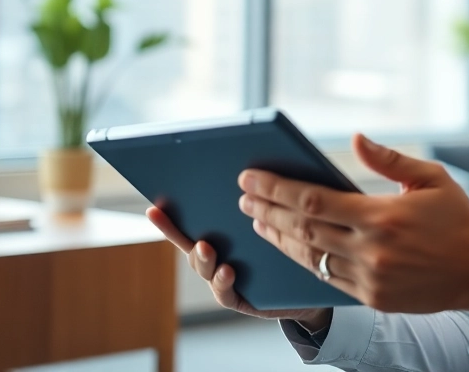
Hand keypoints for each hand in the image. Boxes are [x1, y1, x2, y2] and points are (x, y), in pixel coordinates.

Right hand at [145, 205, 331, 331]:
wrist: (314, 282)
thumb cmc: (291, 243)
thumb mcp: (273, 217)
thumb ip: (258, 199)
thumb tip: (250, 169)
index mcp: (223, 233)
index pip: (191, 221)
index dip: (169, 216)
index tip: (154, 205)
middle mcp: (218, 255)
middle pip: (191, 243)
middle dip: (175, 231)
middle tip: (167, 217)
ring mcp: (225, 277)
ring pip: (204, 267)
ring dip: (202, 257)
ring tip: (206, 246)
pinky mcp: (241, 298)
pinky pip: (225, 291)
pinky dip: (222, 281)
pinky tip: (228, 270)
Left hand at [239, 134, 468, 313]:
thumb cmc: (456, 219)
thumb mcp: (431, 178)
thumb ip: (389, 159)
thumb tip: (355, 139)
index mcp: (382, 216)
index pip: (314, 201)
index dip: (277, 189)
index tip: (251, 178)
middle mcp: (371, 250)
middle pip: (303, 229)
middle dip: (268, 210)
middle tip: (244, 196)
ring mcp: (369, 278)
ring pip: (310, 257)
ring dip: (279, 238)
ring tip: (258, 220)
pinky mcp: (372, 298)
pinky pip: (328, 279)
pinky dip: (304, 261)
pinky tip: (290, 246)